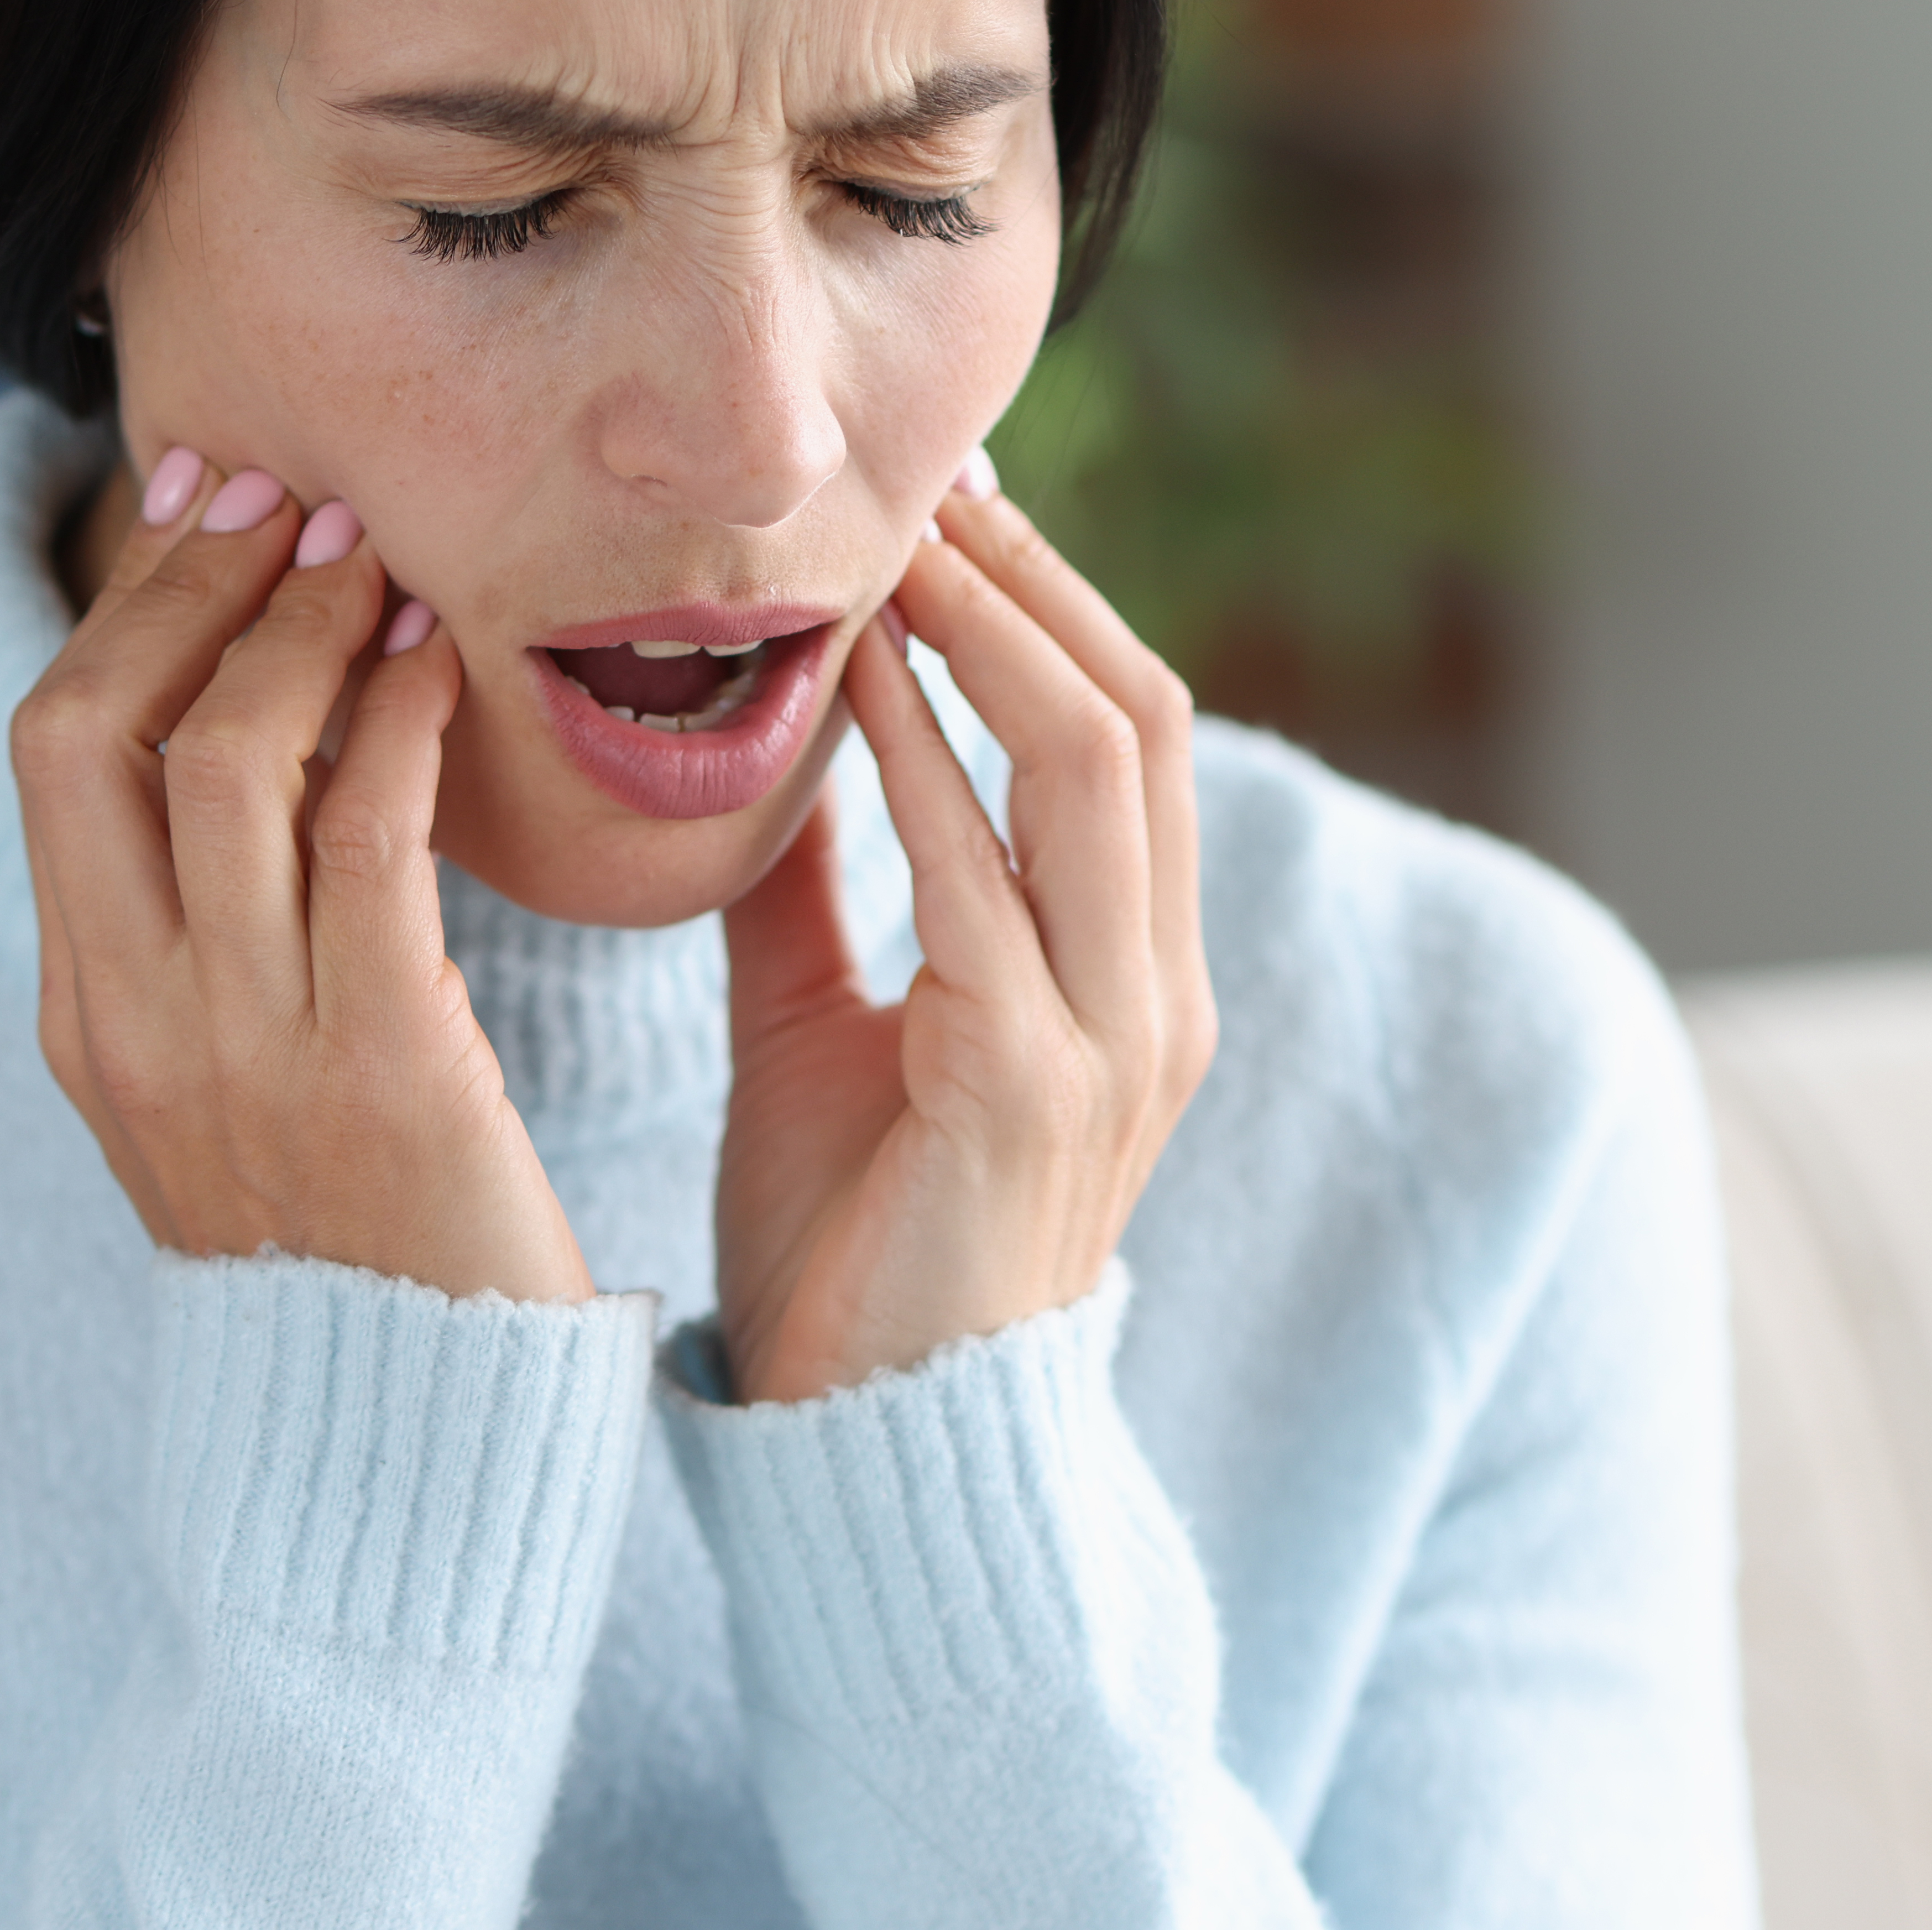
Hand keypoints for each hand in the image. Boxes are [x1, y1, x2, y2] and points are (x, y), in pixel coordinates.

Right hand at [10, 450, 589, 1304]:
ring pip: (224, 760)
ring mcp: (242, 1045)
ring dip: (303, 630)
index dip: (125, 603)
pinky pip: (367, 839)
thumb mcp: (234, 1089)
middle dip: (187, 582)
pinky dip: (399, 722)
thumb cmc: (356, 1237)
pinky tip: (444, 667)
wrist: (415, 1440)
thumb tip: (242, 743)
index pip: (53, 747)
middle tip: (286, 494)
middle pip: (93, 725)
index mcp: (85, 1014)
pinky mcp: (379, 1067)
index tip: (202, 500)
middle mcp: (134, 1019)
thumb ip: (213, 941)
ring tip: (378, 559)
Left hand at [710, 458, 1213, 1404]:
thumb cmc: (848, 1242)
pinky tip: (856, 687)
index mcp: (1133, 978)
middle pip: (1137, 718)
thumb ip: (821, 892)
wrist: (861, 1447)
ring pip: (1092, 769)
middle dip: (1035, 585)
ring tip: (896, 543)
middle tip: (925, 484)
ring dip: (991, 636)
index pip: (1130, 733)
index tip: (946, 505)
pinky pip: (986, 882)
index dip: (1050, 604)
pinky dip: (926, 762)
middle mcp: (1156, 996)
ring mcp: (1111, 1044)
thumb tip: (775, 751)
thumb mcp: (829, 1029)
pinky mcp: (1029, 1090)